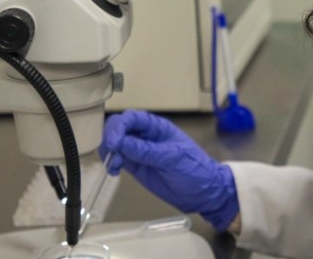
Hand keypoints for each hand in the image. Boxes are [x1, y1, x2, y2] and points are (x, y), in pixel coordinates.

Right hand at [100, 110, 238, 232]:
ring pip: (115, 143)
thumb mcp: (173, 159)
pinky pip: (118, 158)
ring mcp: (139, 151)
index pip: (132, 118)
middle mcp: (146, 136)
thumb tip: (122, 143)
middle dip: (111, 137)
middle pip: (120, 127)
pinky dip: (111, 161)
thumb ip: (148, 151)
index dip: (119, 126)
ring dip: (109, 151)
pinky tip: (114, 170)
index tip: (114, 143)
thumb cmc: (195, 170)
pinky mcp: (136, 166)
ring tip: (114, 166)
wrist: (203, 193)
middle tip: (111, 154)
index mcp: (157, 127)